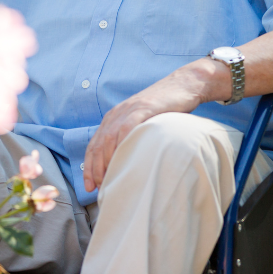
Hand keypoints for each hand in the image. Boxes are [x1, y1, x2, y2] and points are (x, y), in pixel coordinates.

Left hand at [82, 59, 226, 191]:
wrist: (183, 85)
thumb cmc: (166, 109)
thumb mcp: (143, 124)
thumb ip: (132, 139)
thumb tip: (127, 167)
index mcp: (113, 118)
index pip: (93, 145)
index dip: (89, 167)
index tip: (89, 186)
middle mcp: (117, 114)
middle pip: (98, 145)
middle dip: (96, 169)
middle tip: (100, 188)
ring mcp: (129, 110)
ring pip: (109, 138)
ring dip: (107, 161)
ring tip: (111, 179)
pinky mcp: (143, 108)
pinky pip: (127, 127)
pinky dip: (122, 144)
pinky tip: (124, 159)